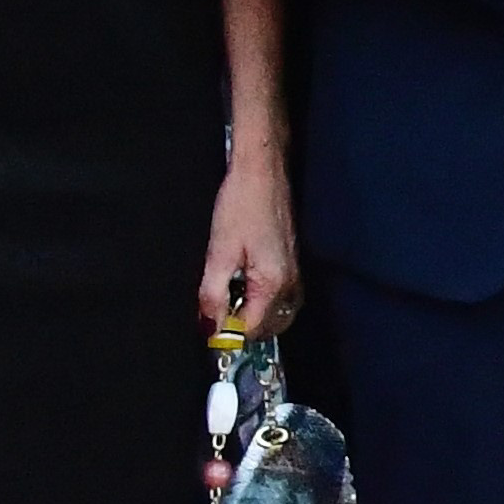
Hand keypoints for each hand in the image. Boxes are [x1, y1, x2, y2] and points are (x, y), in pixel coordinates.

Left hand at [201, 139, 301, 339]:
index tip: (208, 323)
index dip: (227, 331)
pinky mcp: (292, 263)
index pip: (251, 330)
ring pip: (276, 315)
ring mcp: (294, 274)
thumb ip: (213, 295)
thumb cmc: (241, 205)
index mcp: (273, 284)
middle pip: (268, 328)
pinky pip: (280, 298)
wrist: (261, 173)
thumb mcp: (218, 253)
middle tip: (218, 310)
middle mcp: (290, 284)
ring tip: (230, 297)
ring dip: (253, 316)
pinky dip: (262, 302)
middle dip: (243, 327)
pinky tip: (244, 285)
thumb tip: (210, 327)